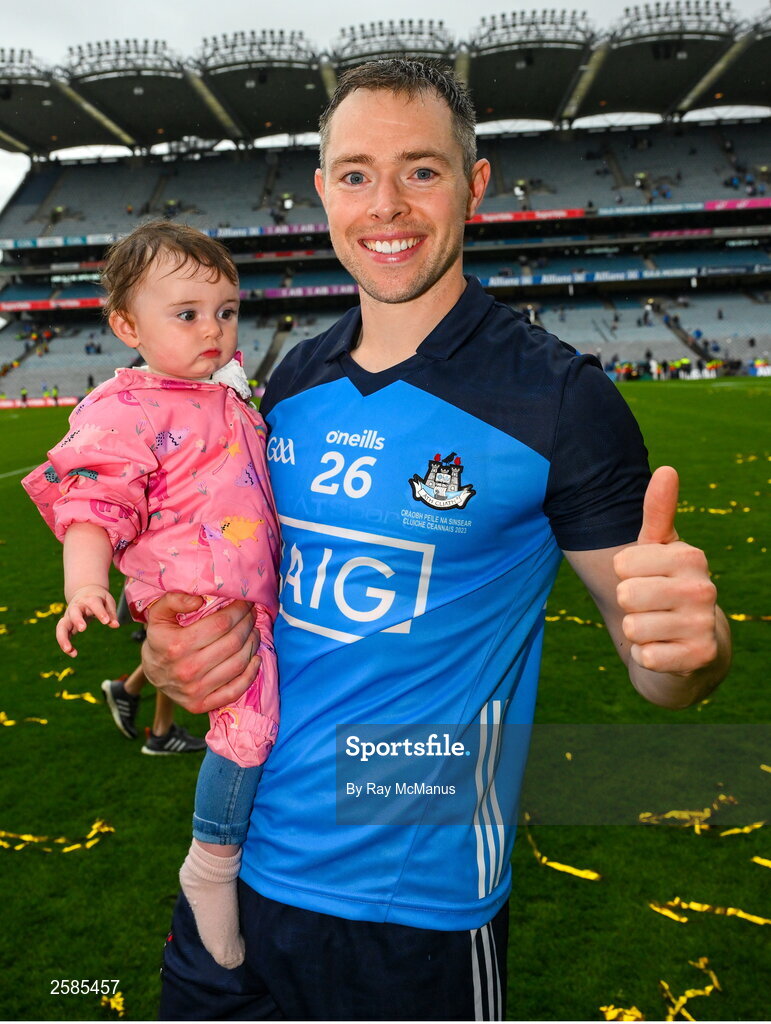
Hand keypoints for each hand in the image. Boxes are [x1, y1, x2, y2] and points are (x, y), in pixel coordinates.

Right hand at [56, 585, 118, 656]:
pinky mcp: (66, 624)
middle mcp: (77, 607)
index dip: (100, 612)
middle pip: (74, 612)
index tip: (106, 622)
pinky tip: (73, 653)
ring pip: (62, 625)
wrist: (84, 591)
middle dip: (77, 620)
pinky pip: (62, 634)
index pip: (94, 603)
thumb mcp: (107, 602)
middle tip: (83, 629)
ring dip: (63, 637)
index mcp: (89, 599)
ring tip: (68, 649)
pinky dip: (65, 644)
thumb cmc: (99, 599)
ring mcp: (69, 615)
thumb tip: (116, 625)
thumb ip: (111, 614)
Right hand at [141, 593, 259, 713]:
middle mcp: (187, 670)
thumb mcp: (158, 614)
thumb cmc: (160, 639)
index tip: (246, 601)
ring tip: (254, 631)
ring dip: (252, 644)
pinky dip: (250, 674)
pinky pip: (235, 691)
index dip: (239, 610)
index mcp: (177, 645)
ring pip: (238, 664)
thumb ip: (174, 600)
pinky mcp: (201, 705)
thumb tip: (199, 600)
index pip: (221, 624)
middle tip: (252, 614)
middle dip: (248, 624)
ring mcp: (195, 690)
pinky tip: (256, 658)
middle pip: (233, 642)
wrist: (151, 673)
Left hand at [614, 466, 718, 675]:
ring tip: (656, 627)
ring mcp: (704, 624)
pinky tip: (663, 650)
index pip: (622, 562)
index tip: (643, 576)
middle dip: (627, 604)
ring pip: (633, 627)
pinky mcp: (699, 657)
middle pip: (625, 594)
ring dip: (636, 632)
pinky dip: (645, 656)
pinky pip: (645, 656)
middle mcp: (704, 588)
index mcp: (690, 556)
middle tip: (649, 606)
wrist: (690, 646)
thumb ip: (657, 512)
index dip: (624, 574)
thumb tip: (667, 469)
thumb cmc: (664, 586)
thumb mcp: (657, 549)